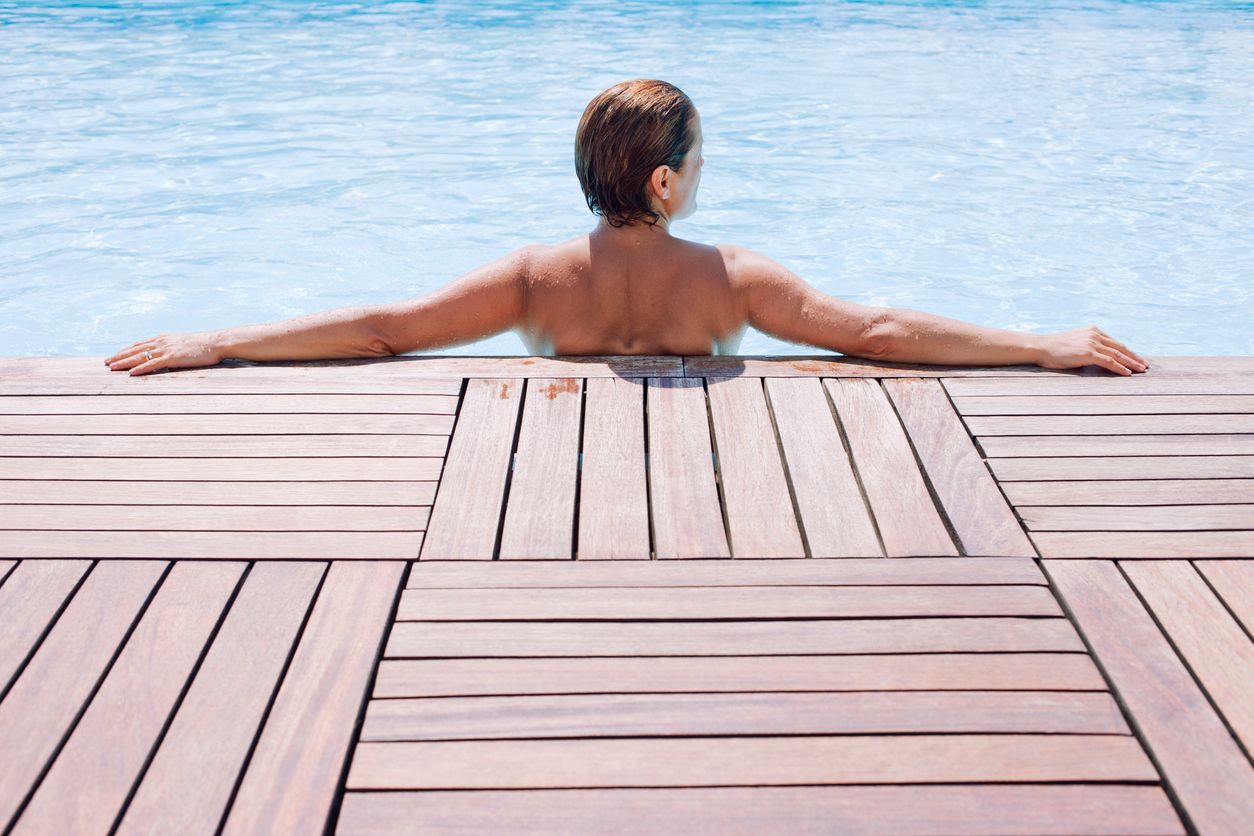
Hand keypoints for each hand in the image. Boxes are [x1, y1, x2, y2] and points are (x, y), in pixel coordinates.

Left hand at [104, 331, 222, 375]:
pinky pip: (152, 364)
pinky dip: (140, 368)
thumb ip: (174, 348)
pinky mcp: (172, 358)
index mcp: (164, 338)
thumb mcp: (185, 344)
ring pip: (140, 356)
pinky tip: (131, 373)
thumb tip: (169, 356)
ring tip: (111, 367)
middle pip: (135, 349)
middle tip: (106, 362)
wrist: (215, 342)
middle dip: (119, 356)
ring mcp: (166, 349)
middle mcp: (161, 342)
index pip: (140, 344)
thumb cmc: (204, 345)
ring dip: (124, 362)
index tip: (116, 355)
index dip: (126, 350)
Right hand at [1035, 325, 1148, 375]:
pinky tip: (1127, 373)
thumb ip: (1088, 346)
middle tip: (1145, 365)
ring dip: (1131, 363)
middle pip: (1121, 347)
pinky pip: (1109, 361)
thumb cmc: (1054, 348)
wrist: (1041, 346)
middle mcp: (1095, 334)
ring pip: (1118, 354)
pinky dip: (1119, 367)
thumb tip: (1098, 357)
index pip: (1116, 342)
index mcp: (1093, 330)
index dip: (1128, 352)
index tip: (1137, 359)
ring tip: (1141, 370)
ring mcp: (1092, 343)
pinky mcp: (1088, 352)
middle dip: (1135, 357)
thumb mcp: (1075, 343)